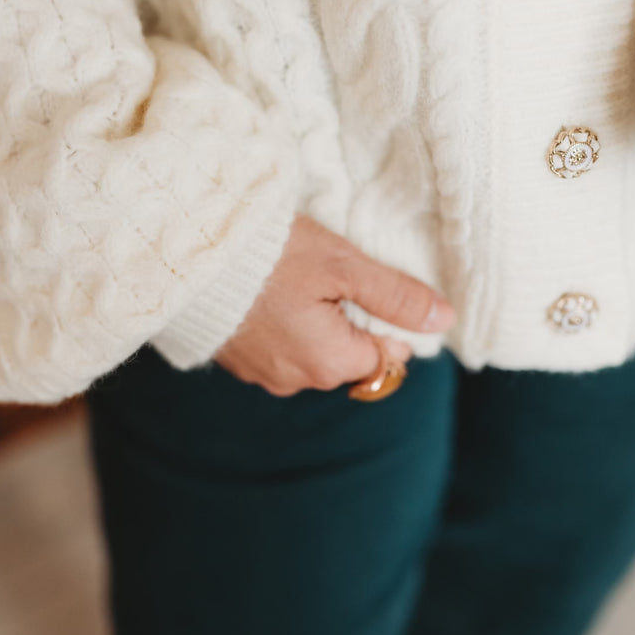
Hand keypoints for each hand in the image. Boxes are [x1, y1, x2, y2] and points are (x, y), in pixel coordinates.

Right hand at [214, 214, 456, 395]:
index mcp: (330, 363)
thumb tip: (443, 320)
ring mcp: (262, 374)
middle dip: (348, 321)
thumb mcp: (344, 266)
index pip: (386, 357)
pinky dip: (281, 325)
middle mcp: (297, 380)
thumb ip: (395, 296)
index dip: (385, 320)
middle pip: (348, 357)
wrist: (191, 254)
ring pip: (312, 353)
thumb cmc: (271, 256)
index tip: (363, 284)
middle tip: (327, 277)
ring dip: (314, 323)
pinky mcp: (236, 360)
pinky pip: (277, 348)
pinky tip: (268, 293)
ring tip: (294, 280)